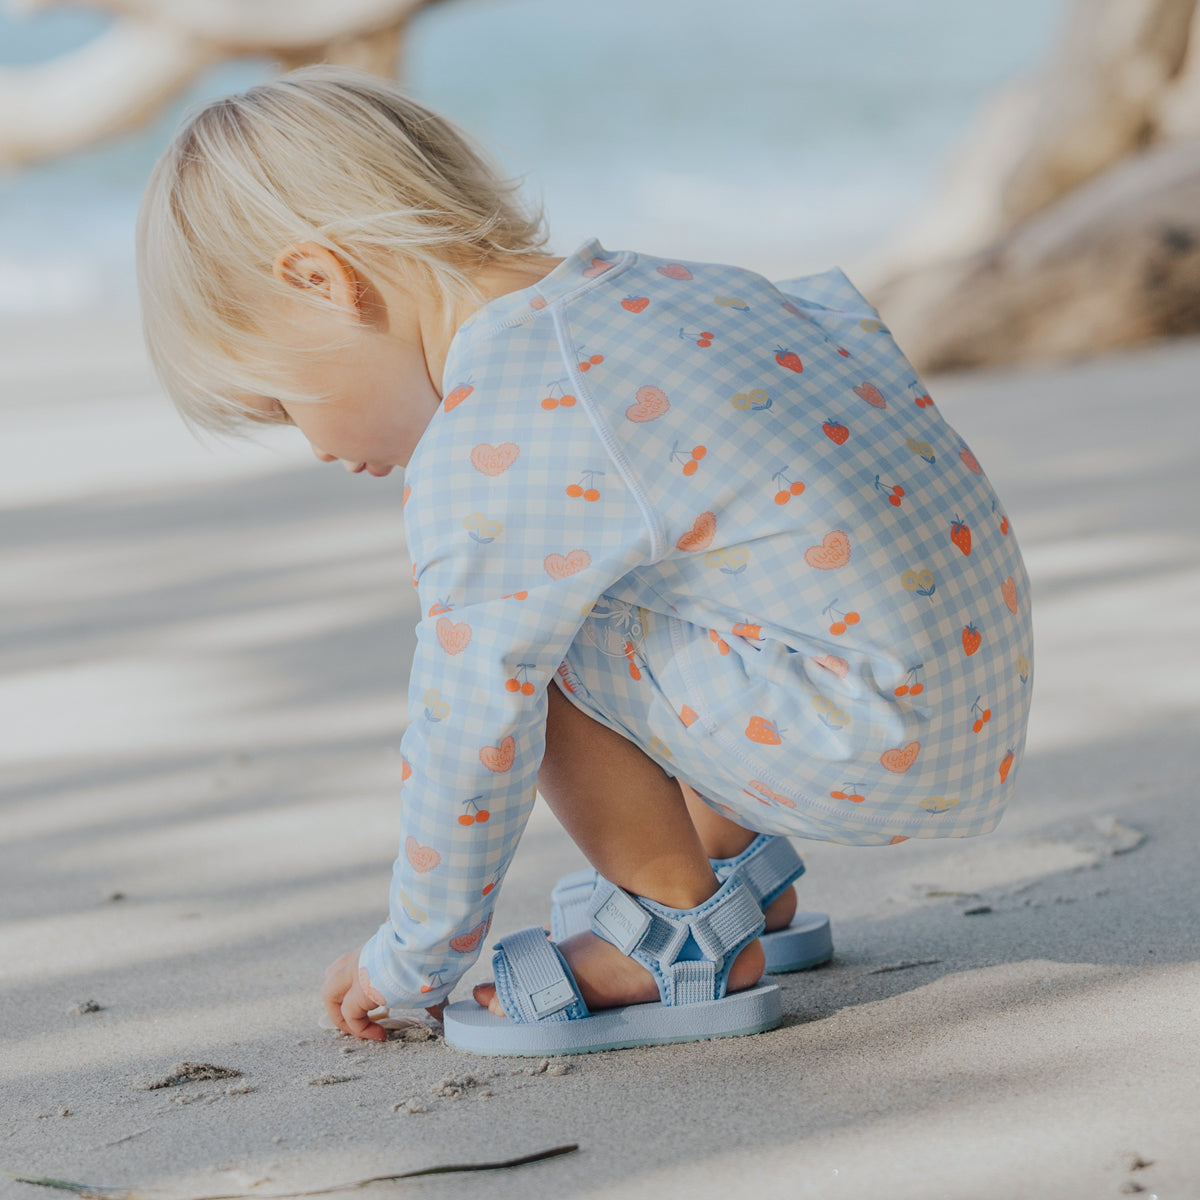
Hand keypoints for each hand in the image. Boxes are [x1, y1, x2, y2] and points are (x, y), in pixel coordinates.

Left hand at [322, 948, 444, 1040]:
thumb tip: (441, 1013)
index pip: (351, 965)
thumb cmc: (429, 952)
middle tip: (357, 1017)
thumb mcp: (424, 971)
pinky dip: (359, 1028)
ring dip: (341, 1016)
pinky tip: (379, 1035)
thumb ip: (428, 992)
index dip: (355, 986)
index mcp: (374, 951)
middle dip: (338, 1000)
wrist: (427, 944)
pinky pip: (349, 1014)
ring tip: (363, 1030)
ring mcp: (356, 972)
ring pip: (329, 993)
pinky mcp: (359, 990)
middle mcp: (361, 958)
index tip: (378, 1005)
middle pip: (332, 976)